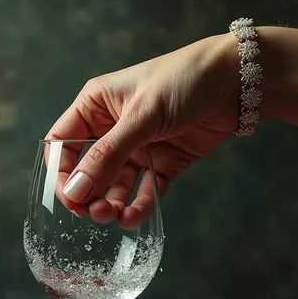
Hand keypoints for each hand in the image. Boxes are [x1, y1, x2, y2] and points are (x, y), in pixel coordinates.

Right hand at [46, 33, 238, 227]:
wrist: (235, 82)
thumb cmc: (182, 80)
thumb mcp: (141, 116)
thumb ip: (108, 154)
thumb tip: (75, 190)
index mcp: (95, 106)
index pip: (63, 143)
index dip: (61, 172)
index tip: (69, 197)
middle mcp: (112, 129)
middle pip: (87, 170)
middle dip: (88, 194)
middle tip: (95, 212)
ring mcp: (138, 148)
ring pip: (114, 185)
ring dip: (111, 204)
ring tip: (114, 216)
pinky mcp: (162, 163)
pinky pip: (144, 191)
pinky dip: (139, 206)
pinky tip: (134, 217)